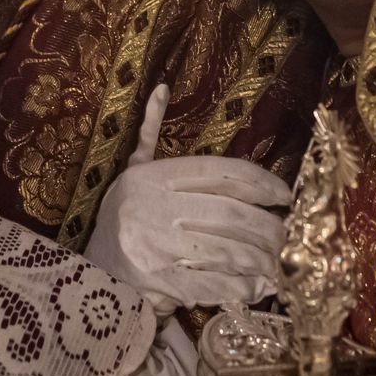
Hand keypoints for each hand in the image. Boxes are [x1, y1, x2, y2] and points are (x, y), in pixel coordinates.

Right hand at [83, 86, 291, 316]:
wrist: (89, 275)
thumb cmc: (122, 221)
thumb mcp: (132, 174)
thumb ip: (150, 135)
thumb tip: (163, 88)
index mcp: (151, 177)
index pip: (220, 173)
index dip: (260, 183)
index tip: (284, 196)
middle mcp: (153, 208)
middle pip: (231, 214)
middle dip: (267, 228)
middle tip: (286, 236)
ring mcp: (156, 248)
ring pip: (227, 250)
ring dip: (260, 259)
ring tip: (277, 262)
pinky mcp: (160, 284)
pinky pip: (214, 285)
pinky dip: (242, 288)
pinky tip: (256, 287)